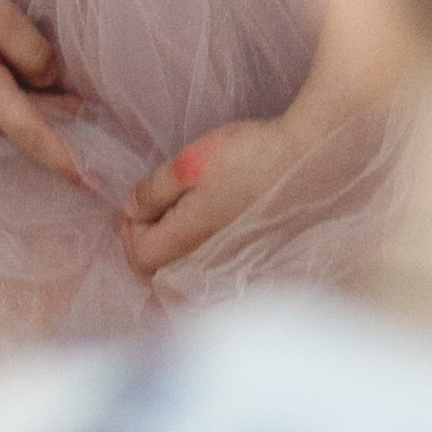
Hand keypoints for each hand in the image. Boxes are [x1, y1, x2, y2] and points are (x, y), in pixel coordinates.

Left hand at [121, 115, 304, 282]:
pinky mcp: (245, 255)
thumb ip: (153, 191)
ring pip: (179, 273)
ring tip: (170, 215)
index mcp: (187, 239)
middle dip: (142, 243)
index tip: (137, 201)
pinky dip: (189, 253)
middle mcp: (206, 260)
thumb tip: (130, 211)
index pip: (138, 256)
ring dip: (165, 249)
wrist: (304, 160)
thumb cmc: (246, 157)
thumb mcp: (187, 164)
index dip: (128, 228)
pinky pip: (203, 267)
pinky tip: (197, 226)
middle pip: (155, 273)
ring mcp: (228, 261)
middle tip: (147, 209)